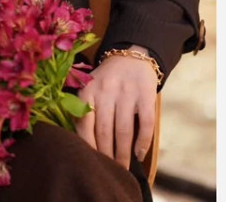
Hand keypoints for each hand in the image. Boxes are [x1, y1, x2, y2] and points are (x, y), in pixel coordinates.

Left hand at [74, 45, 157, 169]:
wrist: (131, 56)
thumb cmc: (106, 80)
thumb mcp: (90, 86)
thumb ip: (83, 109)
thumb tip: (80, 142)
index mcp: (88, 89)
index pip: (85, 123)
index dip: (88, 145)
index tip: (91, 162)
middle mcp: (106, 90)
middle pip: (105, 130)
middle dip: (106, 154)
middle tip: (108, 170)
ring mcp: (127, 92)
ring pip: (124, 130)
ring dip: (123, 153)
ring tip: (123, 168)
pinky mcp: (146, 95)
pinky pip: (145, 124)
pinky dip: (142, 142)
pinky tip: (139, 154)